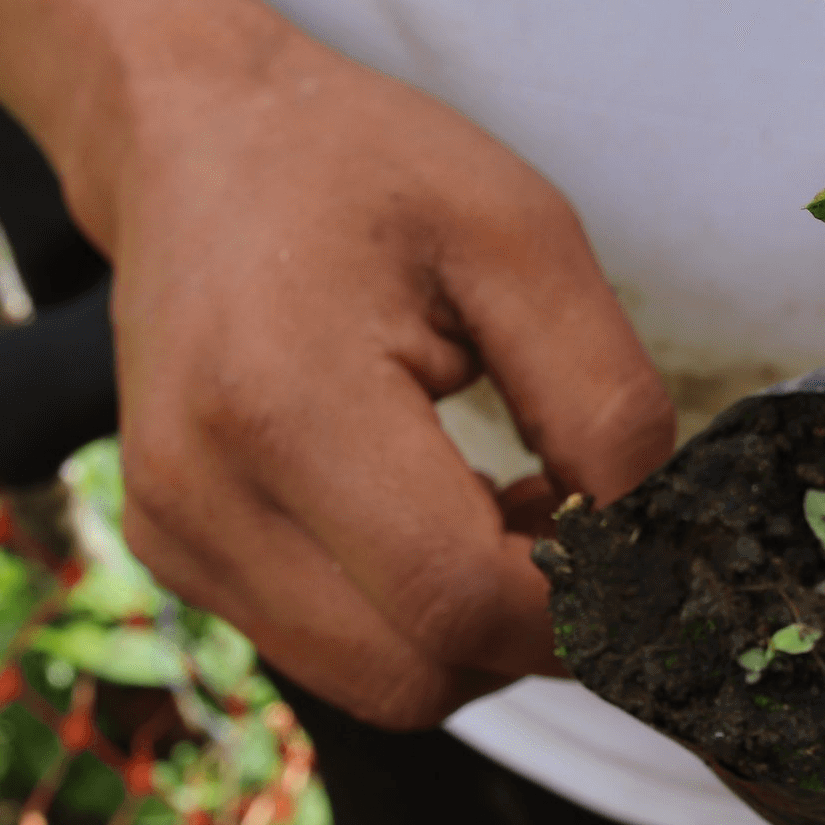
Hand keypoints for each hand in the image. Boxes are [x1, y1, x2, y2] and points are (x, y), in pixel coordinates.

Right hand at [100, 28, 673, 729]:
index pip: (460, 599)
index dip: (583, 607)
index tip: (643, 543)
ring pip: (381, 684)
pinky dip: (418, 615)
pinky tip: (445, 512)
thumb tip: (649, 541)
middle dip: (537, 629)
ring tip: (516, 505)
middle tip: (588, 521)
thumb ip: (603, 400)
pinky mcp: (176, 554)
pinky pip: (333, 650)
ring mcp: (176, 536)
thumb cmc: (364, 171)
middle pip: (420, 675)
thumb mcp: (524, 239)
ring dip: (481, 628)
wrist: (195, 140)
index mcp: (283, 402)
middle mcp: (201, 494)